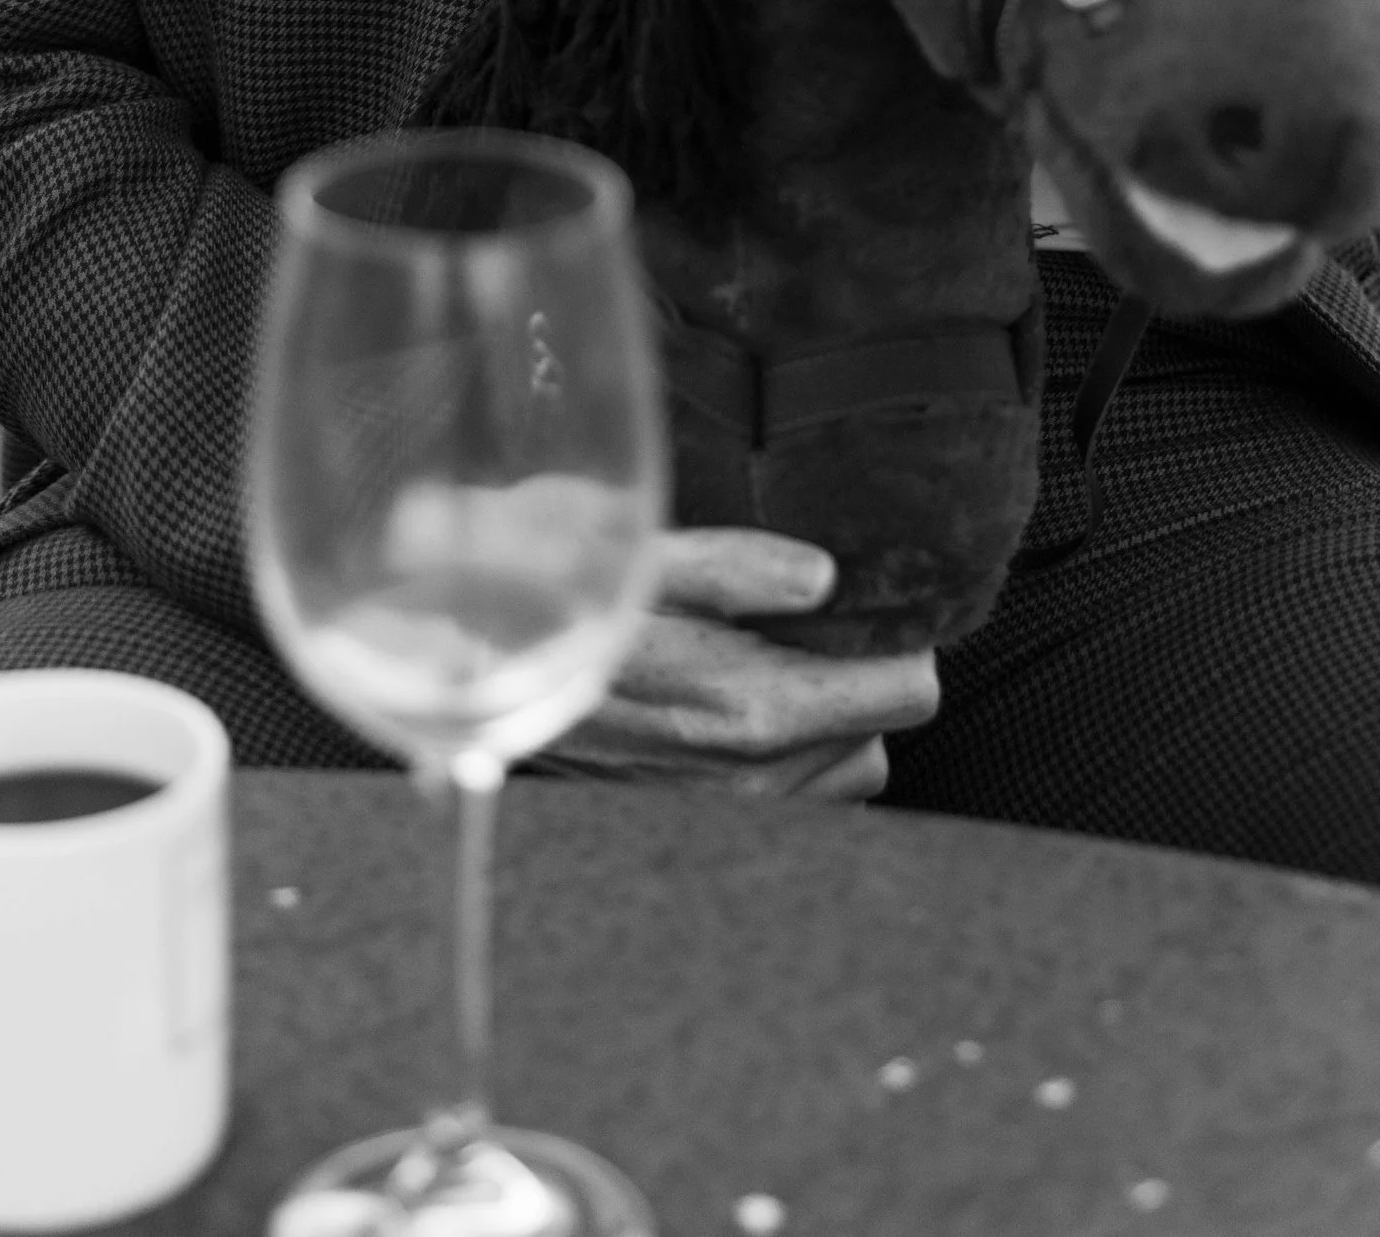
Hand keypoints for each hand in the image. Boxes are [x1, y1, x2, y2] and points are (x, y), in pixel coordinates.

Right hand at [548, 530, 938, 800]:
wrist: (472, 679)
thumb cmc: (555, 610)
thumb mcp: (645, 559)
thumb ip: (743, 569)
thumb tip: (825, 575)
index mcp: (754, 707)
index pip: (906, 690)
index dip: (900, 637)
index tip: (870, 604)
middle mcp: (753, 775)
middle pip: (886, 730)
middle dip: (860, 675)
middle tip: (809, 627)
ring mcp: (729, 809)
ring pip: (847, 770)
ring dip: (829, 720)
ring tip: (770, 663)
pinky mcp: (702, 819)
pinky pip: (797, 797)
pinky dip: (790, 754)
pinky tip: (737, 705)